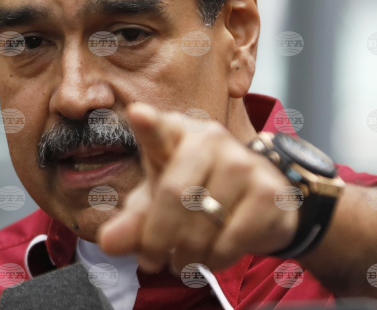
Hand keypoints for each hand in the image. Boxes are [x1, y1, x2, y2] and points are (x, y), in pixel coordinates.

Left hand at [97, 102, 298, 272]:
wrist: (255, 204)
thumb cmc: (194, 195)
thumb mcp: (156, 206)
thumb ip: (131, 222)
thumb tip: (108, 242)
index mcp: (175, 133)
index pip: (159, 130)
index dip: (148, 124)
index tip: (138, 115)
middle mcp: (210, 138)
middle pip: (175, 194)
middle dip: (157, 239)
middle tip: (152, 262)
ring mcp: (243, 161)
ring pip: (203, 222)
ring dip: (186, 256)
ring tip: (182, 261)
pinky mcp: (269, 190)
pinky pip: (232, 239)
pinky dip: (215, 260)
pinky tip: (211, 257)